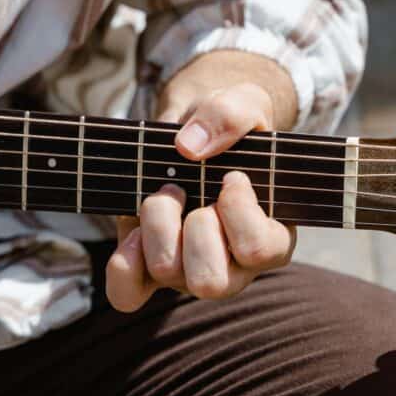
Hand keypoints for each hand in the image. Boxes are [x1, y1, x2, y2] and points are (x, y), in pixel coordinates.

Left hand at [105, 50, 298, 311]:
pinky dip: (124, 260)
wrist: (195, 133)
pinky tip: (133, 225)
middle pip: (210, 281)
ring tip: (167, 191)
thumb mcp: (243, 103)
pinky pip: (127, 292)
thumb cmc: (230, 127)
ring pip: (168, 273)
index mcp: (270, 239)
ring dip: (159, 223)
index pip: (259, 251)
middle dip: (195, 226)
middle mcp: (232, 267)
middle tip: (193, 189)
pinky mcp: (149, 272)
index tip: (233, 176)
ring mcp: (189, 273)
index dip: (239, 211)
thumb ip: (230, 114)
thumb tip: (188, 147)